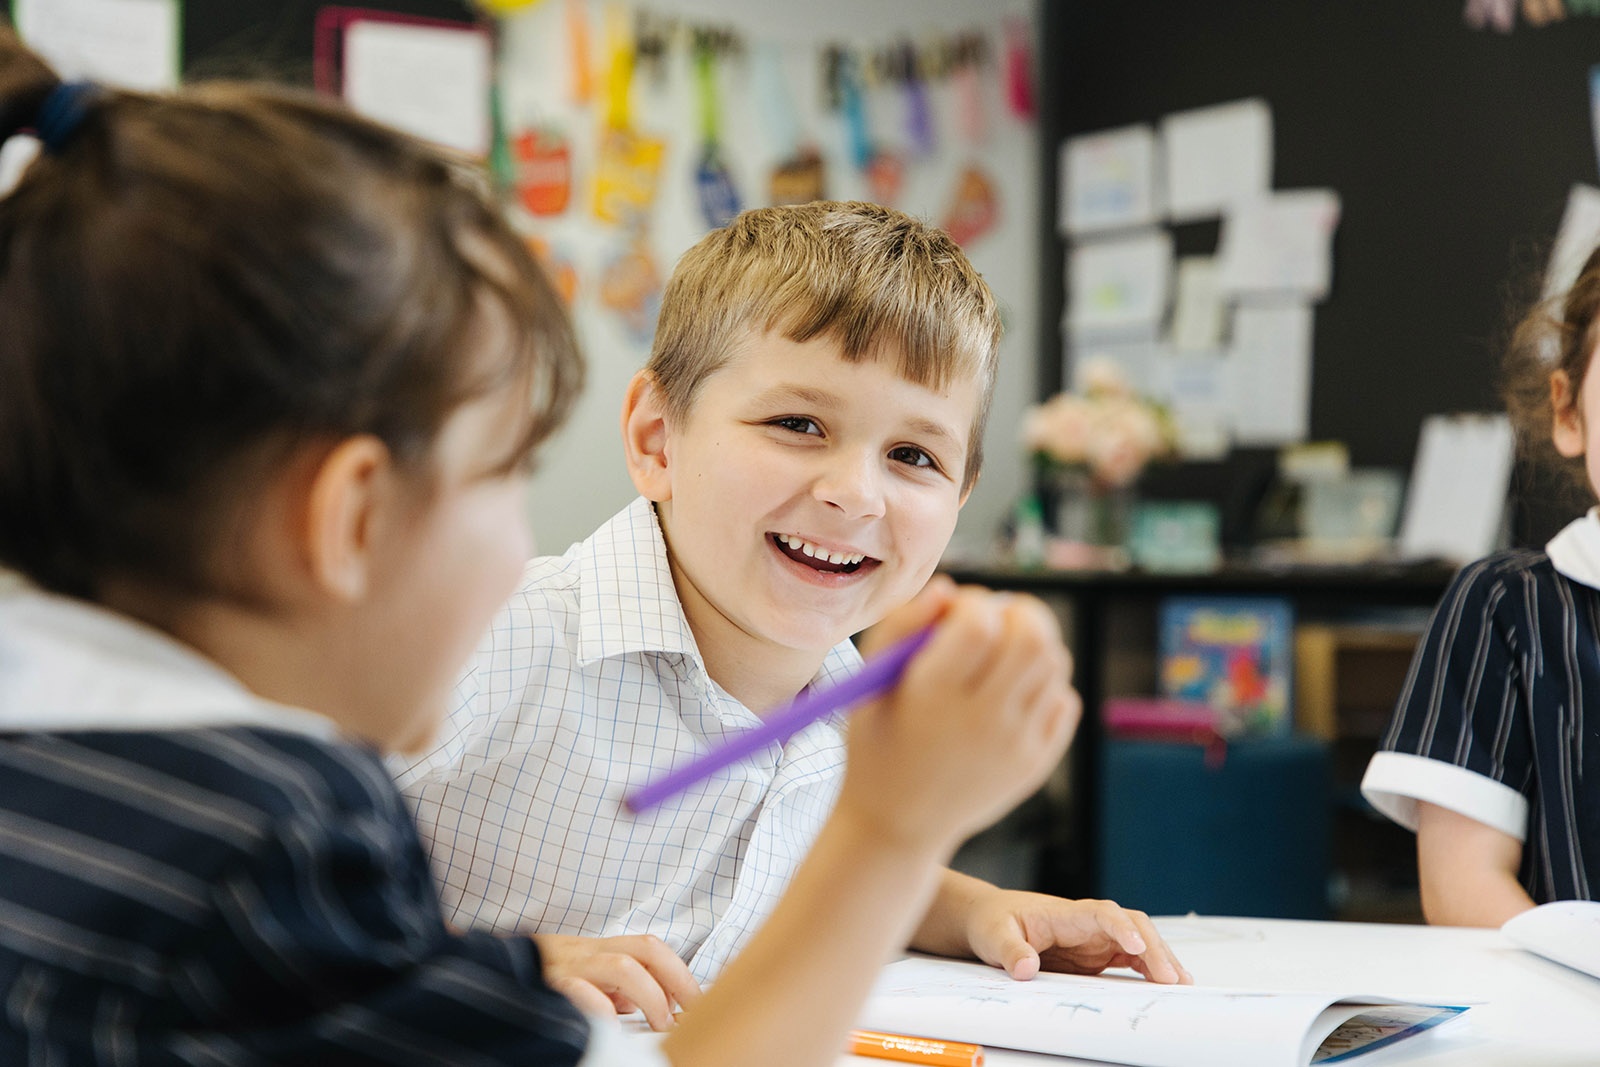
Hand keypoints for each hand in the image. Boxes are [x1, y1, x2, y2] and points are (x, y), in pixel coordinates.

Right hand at [532, 932, 701, 1030]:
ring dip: (650, 995)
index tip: (697, 1001)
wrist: (482, 974)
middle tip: (687, 1014)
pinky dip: (602, 1010)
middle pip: (645, 949)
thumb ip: (614, 988)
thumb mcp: (582, 978)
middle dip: (675, 980)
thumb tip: (651, 1005)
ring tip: (659, 1024)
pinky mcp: (548, 986)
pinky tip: (613, 1027)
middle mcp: (586, 952)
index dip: (679, 972)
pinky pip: (580, 993)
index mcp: (598, 949)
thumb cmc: (539, 977)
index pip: (650, 948)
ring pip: (621, 966)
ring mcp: (568, 966)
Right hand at [842, 584, 1081, 853]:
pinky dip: (1045, 685)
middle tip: (998, 619)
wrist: (897, 825)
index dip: (973, 602)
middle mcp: (979, 721)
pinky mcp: (1034, 764)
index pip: (980, 623)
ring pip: (1055, 665)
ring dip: (1034, 645)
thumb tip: (951, 590)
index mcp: (931, 697)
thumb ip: (902, 624)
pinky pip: (1063, 701)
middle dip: (1019, 612)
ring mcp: (1014, 746)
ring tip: (1002, 657)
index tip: (957, 613)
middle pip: (1033, 638)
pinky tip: (1012, 693)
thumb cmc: (878, 741)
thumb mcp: (870, 682)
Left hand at [963, 889, 1190, 983]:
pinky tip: (1166, 984)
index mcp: (1065, 914)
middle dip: (1155, 948)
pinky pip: (1132, 958)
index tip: (1136, 945)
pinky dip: (1151, 969)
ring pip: (1139, 941)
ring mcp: (1096, 938)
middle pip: (1132, 925)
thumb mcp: (993, 935)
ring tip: (1182, 984)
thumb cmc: (994, 922)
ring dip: (1161, 959)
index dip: (1122, 927)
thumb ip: (1010, 951)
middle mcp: (1088, 923)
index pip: (1103, 913)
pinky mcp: (1098, 954)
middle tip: (1171, 978)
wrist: (992, 920)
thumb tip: (1026, 968)